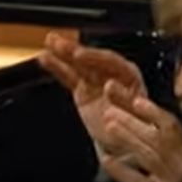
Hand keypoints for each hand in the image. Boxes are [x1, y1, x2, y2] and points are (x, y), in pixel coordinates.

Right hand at [38, 32, 146, 148]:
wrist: (122, 141)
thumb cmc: (135, 128)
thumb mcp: (136, 117)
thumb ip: (124, 102)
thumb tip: (109, 86)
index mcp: (129, 75)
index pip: (111, 61)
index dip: (94, 57)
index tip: (79, 55)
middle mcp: (112, 73)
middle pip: (92, 59)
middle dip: (76, 51)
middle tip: (61, 45)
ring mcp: (95, 80)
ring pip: (78, 64)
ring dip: (63, 52)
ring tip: (50, 40)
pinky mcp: (82, 89)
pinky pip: (69, 76)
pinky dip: (57, 67)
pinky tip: (45, 57)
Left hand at [99, 81, 181, 181]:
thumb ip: (167, 146)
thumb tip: (144, 123)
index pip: (171, 125)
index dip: (151, 110)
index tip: (135, 99)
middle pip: (155, 135)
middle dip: (131, 119)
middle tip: (111, 109)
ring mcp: (172, 181)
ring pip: (145, 152)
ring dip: (125, 137)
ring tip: (108, 126)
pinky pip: (135, 178)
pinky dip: (119, 168)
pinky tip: (106, 159)